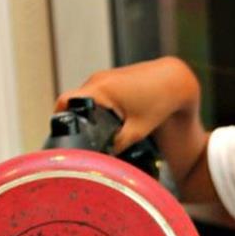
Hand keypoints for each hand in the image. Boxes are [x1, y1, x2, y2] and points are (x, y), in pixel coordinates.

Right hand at [54, 57, 199, 154]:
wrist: (175, 80)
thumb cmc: (159, 102)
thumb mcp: (137, 130)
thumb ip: (118, 145)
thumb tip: (105, 158)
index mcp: (100, 89)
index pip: (65, 102)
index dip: (60, 119)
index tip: (61, 136)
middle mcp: (98, 80)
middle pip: (75, 103)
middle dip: (77, 120)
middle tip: (80, 140)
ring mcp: (104, 77)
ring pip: (87, 98)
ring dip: (89, 113)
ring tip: (97, 131)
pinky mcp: (112, 78)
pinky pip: (97, 94)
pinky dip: (99, 107)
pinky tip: (108, 120)